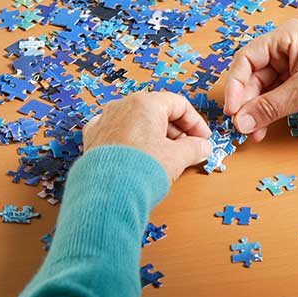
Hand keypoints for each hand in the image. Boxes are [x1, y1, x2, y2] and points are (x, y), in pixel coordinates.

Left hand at [83, 91, 211, 182]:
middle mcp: (122, 107)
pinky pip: (120, 134)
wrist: (107, 192)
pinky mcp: (94, 138)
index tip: (203, 138)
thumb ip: (194, 148)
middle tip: (189, 149)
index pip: (179, 104)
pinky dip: (134, 142)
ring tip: (168, 157)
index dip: (196, 123)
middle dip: (177, 131)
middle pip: (158, 111)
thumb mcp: (178, 157)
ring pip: (138, 122)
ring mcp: (105, 121)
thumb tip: (202, 147)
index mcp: (145, 104)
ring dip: (157, 136)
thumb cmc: (140, 169)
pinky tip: (141, 157)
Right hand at [223, 19, 297, 139]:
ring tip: (253, 133)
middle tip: (241, 126)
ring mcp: (295, 68)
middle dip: (247, 102)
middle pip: (253, 76)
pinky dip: (270, 113)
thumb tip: (241, 122)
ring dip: (257, 111)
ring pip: (264, 90)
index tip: (233, 110)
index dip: (236, 85)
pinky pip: (278, 98)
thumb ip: (270, 107)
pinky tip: (264, 129)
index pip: (247, 58)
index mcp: (287, 37)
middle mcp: (288, 49)